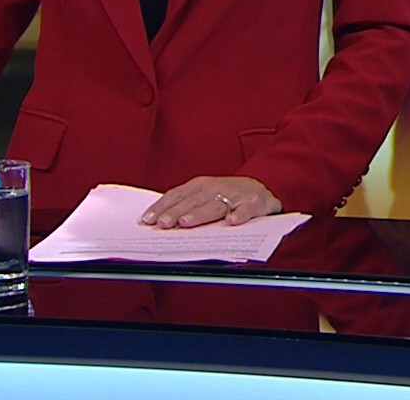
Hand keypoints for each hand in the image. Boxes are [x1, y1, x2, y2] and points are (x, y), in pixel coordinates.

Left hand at [139, 175, 279, 228]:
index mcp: (201, 185)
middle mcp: (217, 187)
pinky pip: (247, 209)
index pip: (177, 195)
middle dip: (177, 212)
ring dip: (200, 214)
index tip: (147, 219)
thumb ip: (186, 205)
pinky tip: (231, 222)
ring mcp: (236, 194)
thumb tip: (157, 221)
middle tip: (163, 223)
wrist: (262, 188)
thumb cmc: (227, 196)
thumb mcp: (205, 195)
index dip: (162, 206)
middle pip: (193, 201)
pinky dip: (240, 215)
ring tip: (186, 223)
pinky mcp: (255, 202)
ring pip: (216, 205)